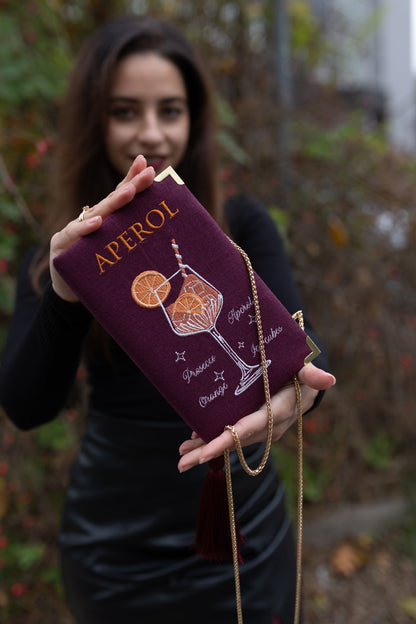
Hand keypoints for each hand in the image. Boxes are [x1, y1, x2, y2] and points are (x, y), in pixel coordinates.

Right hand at [50, 155, 154, 301]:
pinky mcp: (61, 246)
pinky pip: (73, 235)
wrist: (70, 291)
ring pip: (96, 214)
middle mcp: (90, 221)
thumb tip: (165, 233)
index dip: (132, 180)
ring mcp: (75, 232)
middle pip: (112, 201)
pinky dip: (85, 229)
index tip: (148, 165)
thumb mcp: (118, 254)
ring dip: (113, 203)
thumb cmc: (98, 271)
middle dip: (131, 186)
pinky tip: (98, 222)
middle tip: (148, 174)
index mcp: (105, 221)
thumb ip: (133, 239)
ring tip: (129, 192)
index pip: (119, 196)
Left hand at [177, 363, 334, 472]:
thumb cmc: (302, 371)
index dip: (228, 440)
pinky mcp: (255, 428)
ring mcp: (262, 430)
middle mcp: (270, 427)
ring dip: (206, 450)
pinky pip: (233, 436)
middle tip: (182, 463)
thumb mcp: (307, 369)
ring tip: (181, 458)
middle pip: (236, 441)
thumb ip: (312, 374)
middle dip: (209, 451)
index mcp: (279, 411)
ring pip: (231, 442)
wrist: (306, 385)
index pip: (250, 427)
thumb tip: (329, 379)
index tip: (205, 452)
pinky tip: (192, 442)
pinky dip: (212, 440)